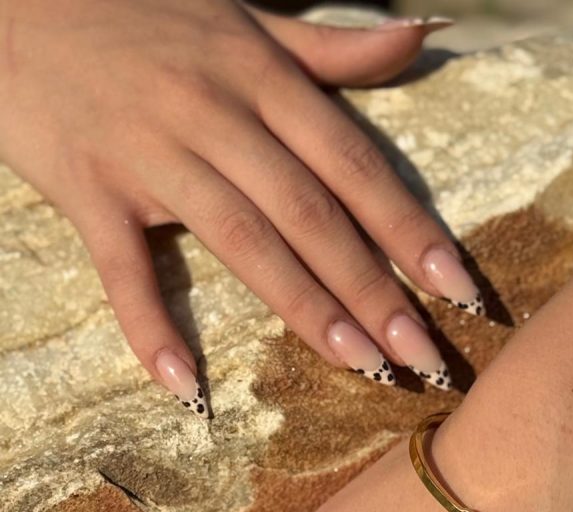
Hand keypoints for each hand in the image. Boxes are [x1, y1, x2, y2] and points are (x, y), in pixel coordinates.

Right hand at [0, 1, 475, 413]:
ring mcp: (150, 154)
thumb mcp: (243, 18)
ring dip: (305, 308)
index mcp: (260, 77)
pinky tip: (188, 387)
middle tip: (424, 357)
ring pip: (242, 240)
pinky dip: (152, 327)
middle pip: (311, 214)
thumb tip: (421, 37)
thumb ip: (331, 45)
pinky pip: (123, 269)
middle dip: (375, 290)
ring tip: (361, 367)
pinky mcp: (88, 190)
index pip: (352, 163)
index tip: (458, 291)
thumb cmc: (139, 14)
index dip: (409, 229)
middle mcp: (215, 115)